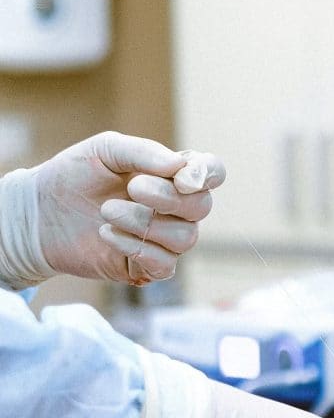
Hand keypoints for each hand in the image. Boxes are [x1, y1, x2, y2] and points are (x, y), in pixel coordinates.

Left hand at [34, 131, 223, 283]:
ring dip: (145, 222)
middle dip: (168, 197)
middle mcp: (176, 208)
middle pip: (202, 206)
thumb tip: (179, 166)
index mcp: (172, 175)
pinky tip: (107, 234)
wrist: (37, 213)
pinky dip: (136, 247)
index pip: (212, 173)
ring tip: (107, 212)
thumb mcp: (104, 150)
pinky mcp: (148, 266)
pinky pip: (164, 263)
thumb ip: (142, 151)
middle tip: (132, 187)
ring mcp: (165, 239)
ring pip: (185, 237)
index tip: (182, 177)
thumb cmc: (73, 177)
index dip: (207, 175)